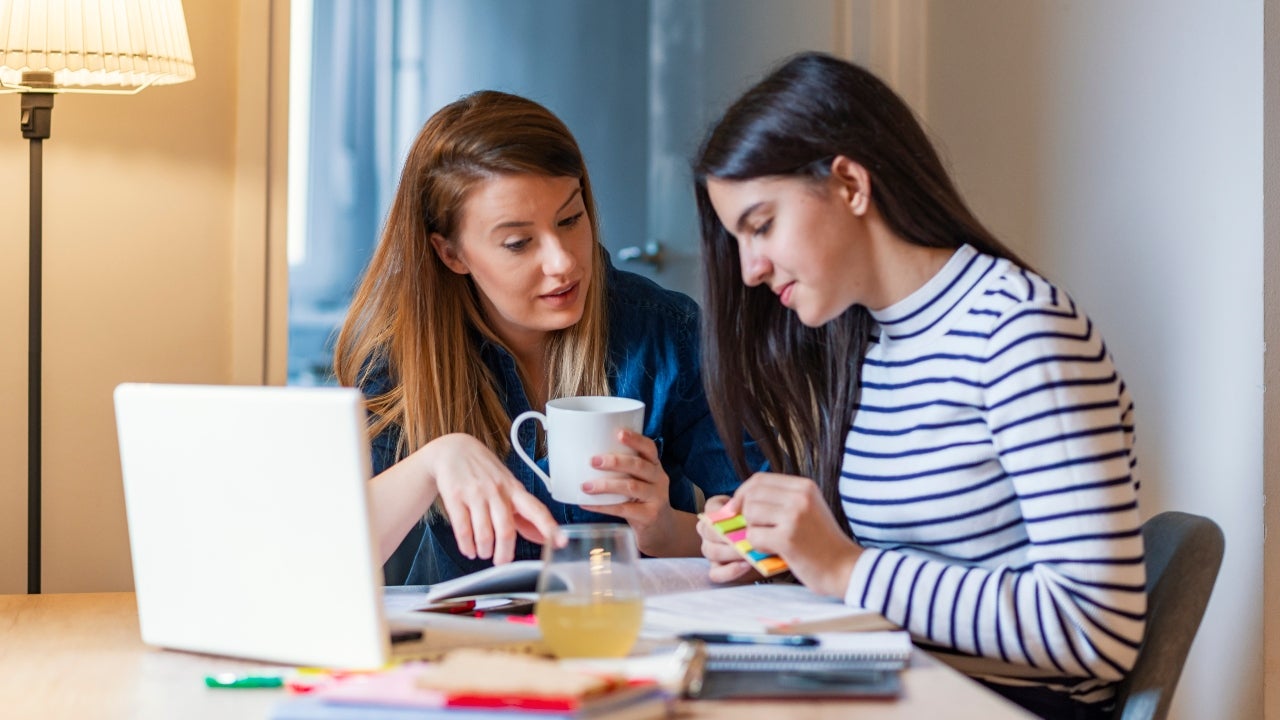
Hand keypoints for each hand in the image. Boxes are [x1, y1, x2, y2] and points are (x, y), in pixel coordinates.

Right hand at [423, 433, 560, 564]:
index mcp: (514, 490)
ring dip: (485, 550)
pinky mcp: (455, 497)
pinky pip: (463, 530)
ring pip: (484, 533)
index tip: (561, 541)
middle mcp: (497, 491)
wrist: (452, 449)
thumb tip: (544, 538)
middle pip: (506, 530)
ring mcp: (476, 494)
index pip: (536, 510)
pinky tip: (469, 549)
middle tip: (501, 561)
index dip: (549, 526)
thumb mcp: (508, 487)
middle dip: (504, 553)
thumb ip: (525, 515)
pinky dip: (467, 546)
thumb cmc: (484, 472)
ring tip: (484, 553)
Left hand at [578, 429, 684, 555]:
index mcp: (655, 467)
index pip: (649, 448)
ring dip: (606, 485)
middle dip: (615, 461)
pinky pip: (624, 509)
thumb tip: (583, 459)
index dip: (635, 439)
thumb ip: (623, 471)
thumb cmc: (643, 502)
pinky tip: (587, 504)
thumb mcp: (640, 483)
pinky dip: (603, 506)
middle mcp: (659, 480)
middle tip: (593, 460)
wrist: (663, 531)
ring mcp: (657, 498)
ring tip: (586, 486)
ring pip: (631, 487)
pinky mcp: (649, 516)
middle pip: (639, 466)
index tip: (618, 433)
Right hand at [696, 495, 758, 583]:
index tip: (744, 517)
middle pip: (709, 532)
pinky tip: (746, 565)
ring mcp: (711, 550)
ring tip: (750, 552)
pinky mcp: (718, 569)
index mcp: (714, 512)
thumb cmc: (760, 518)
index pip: (711, 511)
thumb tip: (734, 507)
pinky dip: (730, 571)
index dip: (725, 515)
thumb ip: (745, 499)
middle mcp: (708, 531)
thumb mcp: (756, 504)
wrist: (770, 537)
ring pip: (712, 552)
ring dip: (732, 552)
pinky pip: (716, 574)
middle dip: (730, 536)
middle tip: (749, 537)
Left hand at [726, 473, 861, 597]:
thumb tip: (737, 502)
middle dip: (746, 514)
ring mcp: (794, 516)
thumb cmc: (821, 542)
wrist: (846, 568)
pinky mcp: (788, 538)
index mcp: (804, 486)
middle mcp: (800, 496)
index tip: (737, 509)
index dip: (742, 494)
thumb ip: (779, 500)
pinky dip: (758, 546)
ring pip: (750, 514)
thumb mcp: (807, 509)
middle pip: (751, 495)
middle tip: (758, 530)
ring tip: (771, 541)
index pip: (759, 479)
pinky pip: (754, 536)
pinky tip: (774, 551)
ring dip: (753, 531)